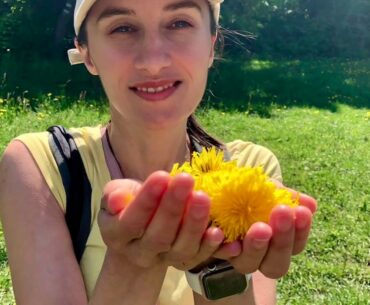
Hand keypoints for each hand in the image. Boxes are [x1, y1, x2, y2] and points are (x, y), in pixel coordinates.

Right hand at [98, 171, 223, 269]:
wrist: (141, 228)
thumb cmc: (129, 202)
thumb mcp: (115, 193)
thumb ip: (114, 194)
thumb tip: (117, 199)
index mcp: (117, 236)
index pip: (130, 222)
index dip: (146, 201)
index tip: (161, 176)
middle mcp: (140, 253)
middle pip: (159, 236)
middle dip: (174, 207)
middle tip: (186, 180)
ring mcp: (165, 260)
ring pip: (181, 249)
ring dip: (194, 223)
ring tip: (203, 197)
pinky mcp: (186, 261)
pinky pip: (200, 257)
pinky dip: (212, 247)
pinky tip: (220, 232)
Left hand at [213, 185, 316, 278]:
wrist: (216, 187)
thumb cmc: (248, 190)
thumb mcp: (267, 188)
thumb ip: (285, 196)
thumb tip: (310, 205)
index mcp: (276, 243)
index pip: (295, 246)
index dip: (300, 232)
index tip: (301, 211)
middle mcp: (258, 256)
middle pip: (275, 265)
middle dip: (282, 240)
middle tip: (282, 212)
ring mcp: (235, 256)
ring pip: (248, 264)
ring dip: (256, 246)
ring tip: (260, 227)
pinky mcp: (212, 250)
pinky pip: (217, 254)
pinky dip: (222, 246)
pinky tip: (222, 232)